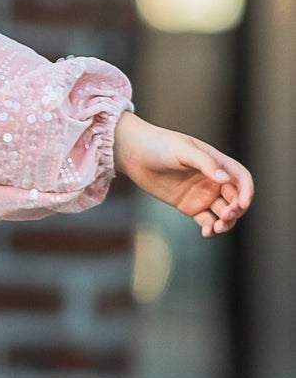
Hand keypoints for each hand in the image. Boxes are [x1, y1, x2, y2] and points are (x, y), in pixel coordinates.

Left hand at [112, 110, 252, 237]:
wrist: (132, 152)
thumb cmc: (158, 144)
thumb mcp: (182, 150)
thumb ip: (205, 163)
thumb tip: (225, 178)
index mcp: (216, 163)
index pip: (241, 179)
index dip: (246, 191)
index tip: (242, 204)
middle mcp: (212, 180)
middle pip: (235, 199)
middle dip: (235, 209)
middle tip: (225, 216)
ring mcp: (201, 194)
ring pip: (223, 212)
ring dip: (226, 222)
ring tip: (216, 228)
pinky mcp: (188, 206)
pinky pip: (206, 220)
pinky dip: (210, 228)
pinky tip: (207, 233)